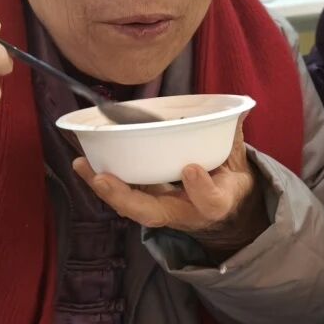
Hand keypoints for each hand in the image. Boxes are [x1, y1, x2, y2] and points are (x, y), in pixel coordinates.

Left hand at [73, 122, 268, 256]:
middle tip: (104, 178)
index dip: (201, 189)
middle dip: (126, 198)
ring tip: (82, 164)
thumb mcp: (240, 164)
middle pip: (152, 214)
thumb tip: (240, 108)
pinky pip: (122, 197)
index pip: (210, 202)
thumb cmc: (229, 183)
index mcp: (216, 203)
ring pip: (130, 207)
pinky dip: (101, 181)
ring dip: (104, 188)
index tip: (192, 168)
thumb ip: (235, 137)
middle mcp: (185, 213)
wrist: (225, 213)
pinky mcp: (147, 204)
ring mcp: (163, 211)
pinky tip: (83, 163)